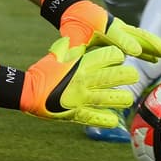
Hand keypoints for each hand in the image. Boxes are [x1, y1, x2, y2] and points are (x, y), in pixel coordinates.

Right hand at [20, 38, 138, 127]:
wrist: (27, 91)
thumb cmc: (44, 70)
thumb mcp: (59, 54)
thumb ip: (74, 49)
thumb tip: (82, 40)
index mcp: (81, 63)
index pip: (109, 56)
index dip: (117, 56)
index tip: (120, 57)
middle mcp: (84, 79)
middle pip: (116, 76)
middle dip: (128, 75)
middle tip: (133, 76)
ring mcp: (82, 97)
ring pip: (111, 98)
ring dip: (122, 98)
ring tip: (128, 99)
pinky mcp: (76, 113)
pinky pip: (96, 117)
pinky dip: (107, 120)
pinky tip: (114, 120)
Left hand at [58, 0, 160, 62]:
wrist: (75, 9)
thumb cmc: (73, 23)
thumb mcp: (71, 36)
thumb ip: (73, 49)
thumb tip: (70, 63)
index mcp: (102, 25)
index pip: (116, 35)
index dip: (126, 44)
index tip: (136, 53)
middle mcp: (115, 25)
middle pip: (136, 34)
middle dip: (151, 44)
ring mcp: (121, 28)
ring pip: (141, 37)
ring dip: (154, 46)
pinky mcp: (123, 32)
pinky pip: (138, 40)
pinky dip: (148, 49)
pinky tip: (155, 59)